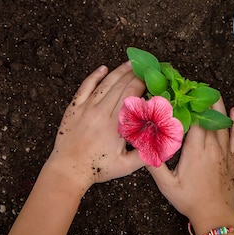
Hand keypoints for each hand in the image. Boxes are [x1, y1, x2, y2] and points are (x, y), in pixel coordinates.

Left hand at [44, 61, 145, 196]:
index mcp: (114, 124)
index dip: (142, 84)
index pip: (131, 95)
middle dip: (134, 75)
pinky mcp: (74, 108)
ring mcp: (85, 108)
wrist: (68, 170)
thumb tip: (165, 143)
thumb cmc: (97, 169)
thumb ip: (147, 153)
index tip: (151, 80)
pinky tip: (103, 68)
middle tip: (144, 68)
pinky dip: (95, 76)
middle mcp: (100, 112)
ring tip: (130, 64)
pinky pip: (85, 86)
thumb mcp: (126, 166)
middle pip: (120, 86)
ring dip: (119, 71)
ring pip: (105, 83)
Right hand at [147, 100, 233, 230]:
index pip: (194, 119)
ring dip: (217, 105)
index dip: (188, 104)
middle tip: (193, 86)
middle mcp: (212, 147)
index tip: (181, 93)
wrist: (215, 217)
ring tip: (211, 91)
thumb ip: (154, 164)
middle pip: (208, 116)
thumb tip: (143, 145)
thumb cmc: (190, 201)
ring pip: (223, 122)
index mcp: (196, 150)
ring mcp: (225, 152)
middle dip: (201, 100)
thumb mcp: (167, 185)